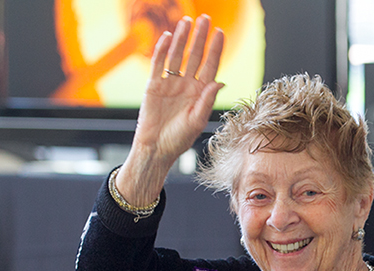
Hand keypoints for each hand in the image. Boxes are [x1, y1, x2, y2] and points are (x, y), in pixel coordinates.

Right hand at [116, 14, 224, 205]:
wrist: (156, 149)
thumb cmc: (178, 140)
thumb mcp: (197, 121)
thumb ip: (207, 100)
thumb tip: (219, 81)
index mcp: (200, 93)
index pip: (210, 66)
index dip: (215, 50)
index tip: (220, 33)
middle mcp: (186, 85)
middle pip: (195, 56)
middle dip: (200, 38)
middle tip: (205, 19)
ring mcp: (170, 84)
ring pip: (177, 56)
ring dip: (182, 39)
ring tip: (187, 21)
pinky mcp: (153, 86)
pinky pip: (158, 64)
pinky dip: (162, 50)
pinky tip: (168, 37)